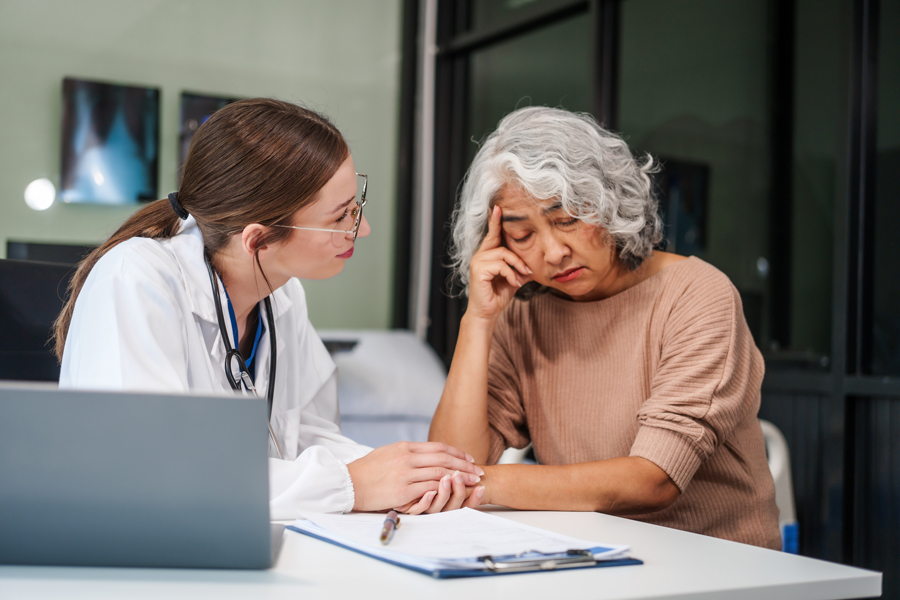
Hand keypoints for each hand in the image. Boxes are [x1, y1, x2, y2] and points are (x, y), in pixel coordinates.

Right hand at [346, 441, 483, 511]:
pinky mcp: (402, 490)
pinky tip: (455, 491)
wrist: (348, 484)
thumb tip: (422, 453)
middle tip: (478, 471)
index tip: (469, 459)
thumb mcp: (387, 453)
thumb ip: (406, 453)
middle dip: (464, 465)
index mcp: (405, 447)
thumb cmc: (366, 470)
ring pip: (440, 473)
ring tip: (473, 482)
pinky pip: (429, 487)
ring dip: (460, 478)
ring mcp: (405, 474)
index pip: (438, 447)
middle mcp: (407, 458)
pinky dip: (444, 488)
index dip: (457, 453)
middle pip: (444, 459)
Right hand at [467, 206, 532, 321]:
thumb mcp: (513, 277)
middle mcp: (479, 255)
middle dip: (517, 257)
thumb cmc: (498, 295)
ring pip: (503, 254)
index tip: (498, 208)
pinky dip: (510, 274)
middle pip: (502, 244)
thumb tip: (534, 262)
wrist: (487, 313)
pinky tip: (513, 283)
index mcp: (486, 255)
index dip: (495, 221)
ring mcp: (477, 262)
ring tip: (521, 278)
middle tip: (527, 270)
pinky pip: (501, 265)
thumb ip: (520, 267)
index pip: (492, 234)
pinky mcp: (478, 270)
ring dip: (516, 267)